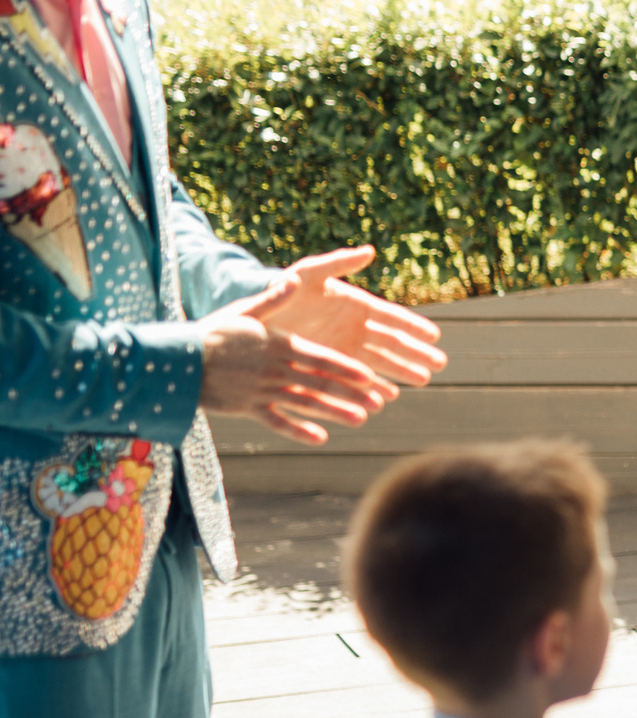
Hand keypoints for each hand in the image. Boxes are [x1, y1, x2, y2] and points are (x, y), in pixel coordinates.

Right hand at [198, 289, 394, 444]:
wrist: (177, 359)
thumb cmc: (213, 332)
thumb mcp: (245, 312)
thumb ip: (273, 300)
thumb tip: (294, 279)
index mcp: (279, 345)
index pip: (321, 358)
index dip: (346, 368)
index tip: (370, 376)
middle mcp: (275, 369)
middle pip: (319, 382)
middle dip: (350, 393)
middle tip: (378, 403)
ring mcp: (262, 390)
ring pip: (305, 403)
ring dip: (334, 411)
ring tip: (360, 418)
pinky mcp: (247, 407)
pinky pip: (277, 421)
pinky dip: (298, 429)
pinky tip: (320, 437)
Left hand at [248, 246, 446, 387]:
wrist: (260, 313)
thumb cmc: (285, 288)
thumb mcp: (309, 273)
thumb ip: (338, 263)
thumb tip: (370, 251)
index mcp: (357, 304)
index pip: (392, 316)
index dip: (414, 326)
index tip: (435, 335)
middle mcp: (357, 328)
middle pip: (393, 343)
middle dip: (416, 353)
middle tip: (439, 364)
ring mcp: (346, 349)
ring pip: (380, 362)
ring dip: (401, 372)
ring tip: (422, 380)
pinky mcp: (331, 365)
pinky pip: (356, 378)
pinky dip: (371, 387)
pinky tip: (386, 397)